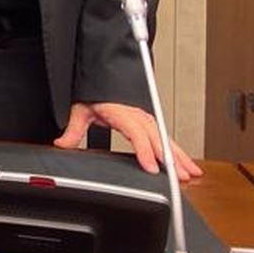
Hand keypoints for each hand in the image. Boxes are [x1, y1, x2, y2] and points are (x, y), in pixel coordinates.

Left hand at [55, 101, 202, 181]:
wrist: (101, 76)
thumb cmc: (94, 92)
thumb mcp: (80, 109)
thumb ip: (74, 129)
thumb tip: (62, 143)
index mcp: (122, 112)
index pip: (137, 133)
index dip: (144, 151)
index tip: (151, 167)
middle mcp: (138, 115)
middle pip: (157, 139)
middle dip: (170, 159)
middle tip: (180, 177)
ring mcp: (146, 118)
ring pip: (166, 139)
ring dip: (179, 156)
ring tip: (191, 173)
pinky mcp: (149, 122)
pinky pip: (165, 137)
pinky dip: (178, 151)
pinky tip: (187, 164)